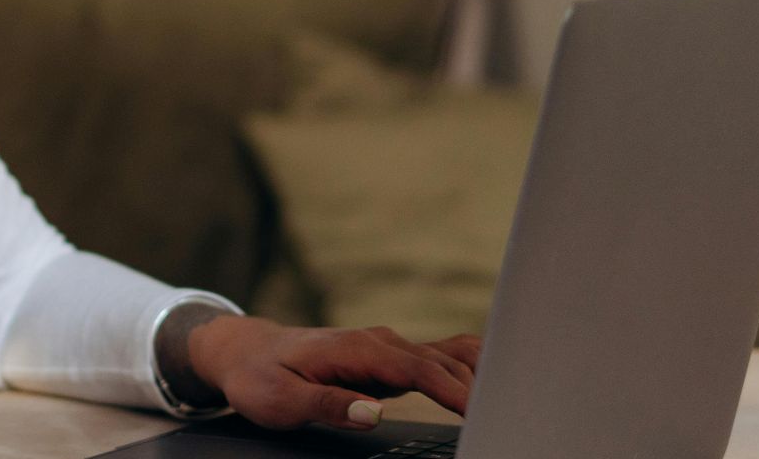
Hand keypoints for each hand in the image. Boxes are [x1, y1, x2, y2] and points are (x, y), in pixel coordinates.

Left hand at [189, 316, 481, 431]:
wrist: (245, 350)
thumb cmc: (259, 375)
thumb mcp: (280, 398)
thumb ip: (328, 403)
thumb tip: (372, 412)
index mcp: (355, 348)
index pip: (417, 368)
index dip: (452, 390)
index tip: (480, 411)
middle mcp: (379, 342)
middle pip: (443, 363)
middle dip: (480, 386)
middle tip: (510, 416)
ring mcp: (387, 348)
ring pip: (447, 358)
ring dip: (481, 376)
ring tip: (514, 401)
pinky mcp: (390, 360)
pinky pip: (438, 360)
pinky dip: (468, 369)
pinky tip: (494, 380)